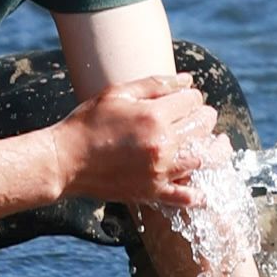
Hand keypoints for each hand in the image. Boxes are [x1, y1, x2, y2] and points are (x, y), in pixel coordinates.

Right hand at [53, 74, 220, 206]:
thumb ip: (155, 84)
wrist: (66, 160)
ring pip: (204, 159)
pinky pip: (188, 196)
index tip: (186, 99)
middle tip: (199, 116)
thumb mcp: (118, 94)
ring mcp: (160, 171)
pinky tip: (202, 184)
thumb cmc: (88, 122)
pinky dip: (199, 192)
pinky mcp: (153, 192)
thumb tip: (188, 80)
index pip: (193, 101)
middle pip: (203, 126)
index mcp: (154, 115)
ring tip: (208, 143)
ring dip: (210, 148)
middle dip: (204, 117)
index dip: (193, 96)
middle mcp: (162, 144)